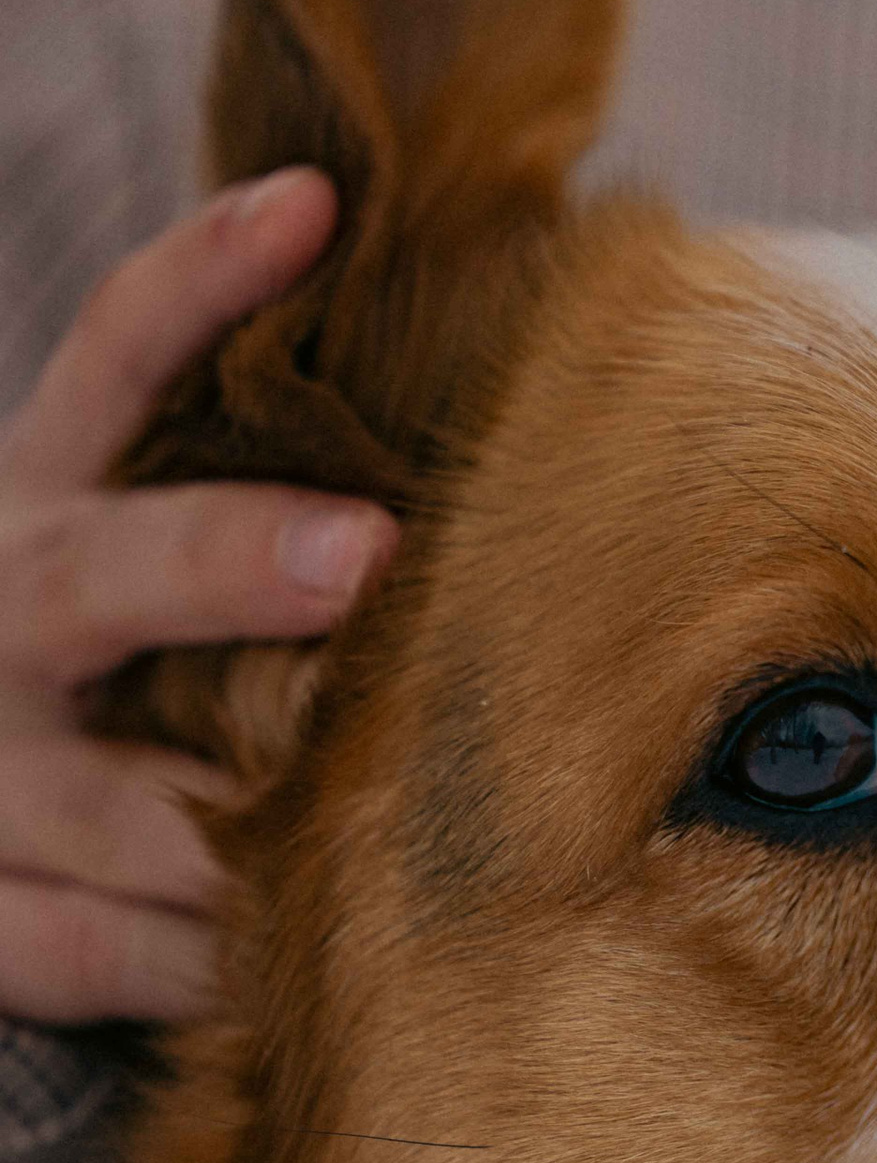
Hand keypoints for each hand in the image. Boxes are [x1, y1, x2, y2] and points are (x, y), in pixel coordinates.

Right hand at [0, 172, 396, 1024]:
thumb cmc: (143, 660)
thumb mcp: (165, 535)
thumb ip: (298, 464)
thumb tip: (539, 313)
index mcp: (50, 493)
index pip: (113, 353)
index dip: (201, 274)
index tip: (316, 203)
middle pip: (103, 572)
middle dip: (228, 559)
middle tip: (366, 550)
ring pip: (116, 796)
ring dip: (246, 811)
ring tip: (382, 813)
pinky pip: (99, 950)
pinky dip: (202, 959)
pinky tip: (294, 956)